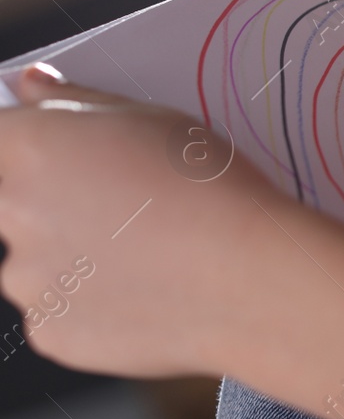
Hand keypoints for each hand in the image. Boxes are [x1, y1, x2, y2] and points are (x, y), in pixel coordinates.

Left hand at [0, 65, 291, 376]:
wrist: (245, 276)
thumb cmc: (208, 188)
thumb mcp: (155, 119)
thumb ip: (78, 102)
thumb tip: (33, 87)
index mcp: (29, 150)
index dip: (31, 146)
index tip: (64, 156)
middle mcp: (13, 214)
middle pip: (11, 203)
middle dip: (54, 202)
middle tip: (123, 205)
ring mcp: (27, 280)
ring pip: (34, 262)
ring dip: (73, 256)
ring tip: (147, 251)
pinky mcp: (51, 332)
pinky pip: (60, 311)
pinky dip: (93, 303)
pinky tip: (148, 289)